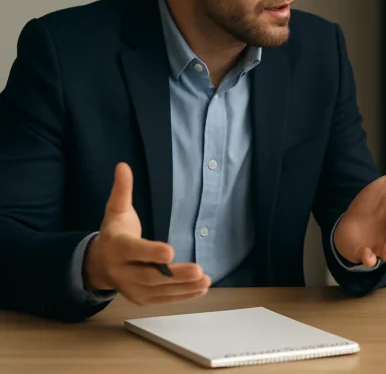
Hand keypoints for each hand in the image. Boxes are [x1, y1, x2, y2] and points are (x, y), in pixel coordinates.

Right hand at [84, 163, 211, 304]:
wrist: (100, 264)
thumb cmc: (115, 233)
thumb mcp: (116, 210)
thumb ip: (122, 191)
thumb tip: (123, 166)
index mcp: (117, 248)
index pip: (134, 251)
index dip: (150, 251)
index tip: (170, 251)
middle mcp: (122, 272)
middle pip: (149, 276)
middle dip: (175, 275)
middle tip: (198, 270)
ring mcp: (132, 289)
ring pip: (159, 290)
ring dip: (184, 287)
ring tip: (205, 280)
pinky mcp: (141, 299)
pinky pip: (163, 299)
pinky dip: (182, 296)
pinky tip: (200, 289)